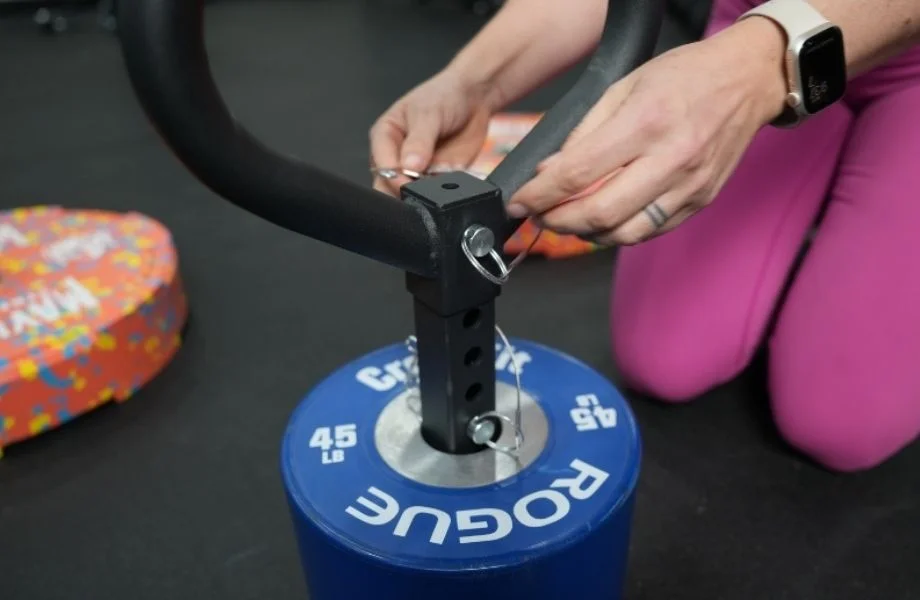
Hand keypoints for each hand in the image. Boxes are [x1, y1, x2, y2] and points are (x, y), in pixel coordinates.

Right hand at [369, 70, 496, 195]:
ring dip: (425, 194)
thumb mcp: (428, 113)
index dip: (393, 177)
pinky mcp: (436, 179)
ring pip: (411, 194)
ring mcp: (416, 171)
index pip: (380, 165)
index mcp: (385, 136)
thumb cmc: (444, 95)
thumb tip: (409, 165)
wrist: (474, 98)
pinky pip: (436, 195)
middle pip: (390, 186)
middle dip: (404, 190)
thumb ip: (418, 140)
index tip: (407, 180)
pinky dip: (442, 194)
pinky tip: (451, 182)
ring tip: (440, 179)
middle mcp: (397, 156)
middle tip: (423, 184)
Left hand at [506, 18, 786, 244]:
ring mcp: (689, 184)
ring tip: (568, 220)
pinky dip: (620, 232)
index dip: (540, 195)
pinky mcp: (700, 200)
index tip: (519, 202)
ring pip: (625, 232)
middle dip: (558, 221)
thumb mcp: (624, 87)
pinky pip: (651, 231)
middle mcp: (670, 158)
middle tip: (539, 216)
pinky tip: (604, 220)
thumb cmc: (685, 76)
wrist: (748, 79)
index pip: (578, 172)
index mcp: (645, 122)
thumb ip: (584, 133)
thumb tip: (548, 171)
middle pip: (600, 212)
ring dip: (587, 233)